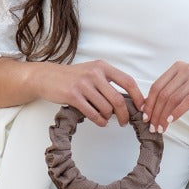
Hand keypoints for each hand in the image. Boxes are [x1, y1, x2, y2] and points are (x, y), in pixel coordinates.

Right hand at [31, 58, 146, 126]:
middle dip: (124, 114)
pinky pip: (92, 114)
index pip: (127, 81)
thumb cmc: (72, 77)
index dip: (138, 96)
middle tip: (124, 121)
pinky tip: (100, 122)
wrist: (46, 77)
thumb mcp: (92, 72)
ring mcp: (83, 85)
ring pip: (106, 108)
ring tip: (107, 119)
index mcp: (102, 67)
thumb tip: (127, 100)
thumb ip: (108, 82)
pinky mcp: (73, 96)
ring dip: (109, 118)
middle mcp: (94, 74)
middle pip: (118, 99)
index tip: (142, 107)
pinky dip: (99, 121)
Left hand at [141, 61, 188, 131]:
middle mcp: (186, 69)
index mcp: (178, 68)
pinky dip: (177, 112)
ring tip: (161, 128)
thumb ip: (170, 95)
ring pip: (173, 98)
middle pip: (163, 93)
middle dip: (155, 112)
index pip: (157, 86)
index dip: (149, 103)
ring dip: (164, 116)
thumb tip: (150, 108)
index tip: (146, 118)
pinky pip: (187, 101)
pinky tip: (171, 121)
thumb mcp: (186, 91)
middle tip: (153, 127)